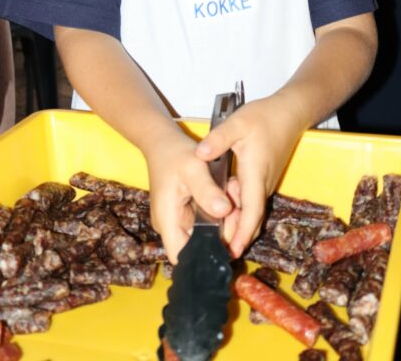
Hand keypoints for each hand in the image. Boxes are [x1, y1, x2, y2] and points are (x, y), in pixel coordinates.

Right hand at [145, 128, 233, 263]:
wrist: (162, 141)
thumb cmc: (175, 153)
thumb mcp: (193, 168)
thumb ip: (208, 190)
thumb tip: (225, 211)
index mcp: (168, 220)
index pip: (183, 256)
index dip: (205, 258)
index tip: (230, 243)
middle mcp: (171, 226)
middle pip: (199, 246)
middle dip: (222, 234)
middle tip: (238, 209)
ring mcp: (178, 220)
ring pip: (205, 234)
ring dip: (223, 221)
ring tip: (235, 198)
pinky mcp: (186, 213)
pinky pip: (206, 222)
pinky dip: (219, 213)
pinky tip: (229, 195)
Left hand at [195, 96, 300, 258]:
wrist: (290, 112)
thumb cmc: (264, 117)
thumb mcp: (237, 124)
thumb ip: (218, 140)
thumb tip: (200, 155)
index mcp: (255, 175)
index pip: (251, 213)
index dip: (241, 234)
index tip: (232, 251)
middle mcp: (262, 184)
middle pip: (251, 218)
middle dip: (236, 236)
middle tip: (216, 250)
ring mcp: (265, 182)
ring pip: (251, 210)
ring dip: (237, 222)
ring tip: (215, 234)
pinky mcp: (263, 177)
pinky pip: (252, 200)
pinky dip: (240, 210)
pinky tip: (223, 208)